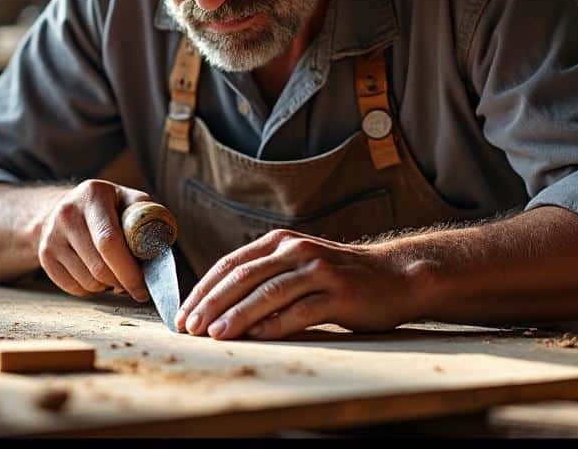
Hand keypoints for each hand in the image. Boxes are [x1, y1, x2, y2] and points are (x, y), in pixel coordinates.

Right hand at [37, 179, 151, 302]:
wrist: (69, 207)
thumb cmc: (110, 208)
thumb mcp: (130, 200)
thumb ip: (148, 218)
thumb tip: (159, 249)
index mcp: (93, 195)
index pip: (110, 241)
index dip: (129, 270)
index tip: (143, 288)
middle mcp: (67, 213)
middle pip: (98, 266)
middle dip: (121, 283)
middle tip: (134, 286)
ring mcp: (51, 236)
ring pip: (87, 281)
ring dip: (107, 287)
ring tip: (115, 274)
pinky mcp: (44, 255)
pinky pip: (73, 288)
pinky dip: (91, 290)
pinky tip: (97, 275)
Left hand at [175, 229, 415, 339]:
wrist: (394, 276)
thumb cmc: (339, 277)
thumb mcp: (297, 266)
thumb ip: (264, 277)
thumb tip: (218, 307)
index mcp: (280, 242)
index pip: (230, 264)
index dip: (203, 289)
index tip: (183, 314)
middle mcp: (296, 250)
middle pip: (243, 277)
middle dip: (211, 304)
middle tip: (190, 327)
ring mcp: (318, 270)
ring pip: (268, 293)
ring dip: (237, 315)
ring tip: (215, 334)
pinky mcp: (338, 293)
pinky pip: (301, 310)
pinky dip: (276, 324)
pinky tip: (256, 337)